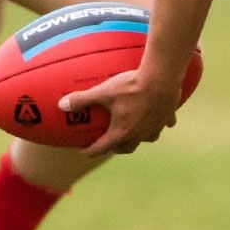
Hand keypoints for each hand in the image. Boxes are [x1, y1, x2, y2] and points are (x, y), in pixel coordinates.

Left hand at [58, 64, 183, 156]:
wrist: (162, 78)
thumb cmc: (131, 86)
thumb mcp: (103, 92)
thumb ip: (82, 99)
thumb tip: (61, 105)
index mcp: (122, 131)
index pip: (103, 147)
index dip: (91, 151)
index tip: (84, 152)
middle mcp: (140, 134)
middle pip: (126, 148)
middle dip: (116, 147)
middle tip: (109, 143)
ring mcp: (156, 127)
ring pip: (147, 139)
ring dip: (139, 138)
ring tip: (135, 132)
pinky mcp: (168, 117)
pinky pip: (164, 124)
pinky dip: (159, 123)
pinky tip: (159, 117)